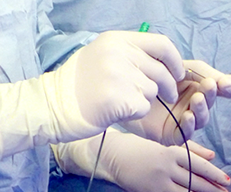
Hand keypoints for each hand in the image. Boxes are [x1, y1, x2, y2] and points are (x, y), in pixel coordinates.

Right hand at [0, 31, 184, 158]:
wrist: (52, 106)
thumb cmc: (77, 84)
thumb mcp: (100, 55)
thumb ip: (128, 53)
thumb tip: (160, 60)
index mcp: (116, 40)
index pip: (161, 44)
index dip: (175, 60)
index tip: (178, 73)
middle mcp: (118, 54)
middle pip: (160, 71)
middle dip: (168, 86)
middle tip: (167, 96)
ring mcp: (119, 76)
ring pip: (152, 91)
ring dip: (145, 100)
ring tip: (123, 101)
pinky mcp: (119, 98)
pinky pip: (142, 107)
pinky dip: (134, 113)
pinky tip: (117, 111)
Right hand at [53, 129, 230, 191]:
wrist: (117, 157)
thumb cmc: (146, 149)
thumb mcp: (168, 145)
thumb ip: (192, 150)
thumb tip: (212, 155)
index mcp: (173, 152)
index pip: (199, 165)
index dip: (215, 174)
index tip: (227, 180)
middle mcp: (167, 168)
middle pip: (196, 182)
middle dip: (213, 190)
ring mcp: (159, 183)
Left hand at [119, 60, 230, 145]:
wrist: (121, 86)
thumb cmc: (151, 74)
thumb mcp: (180, 67)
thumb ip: (207, 72)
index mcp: (196, 86)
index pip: (218, 88)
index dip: (224, 87)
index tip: (223, 83)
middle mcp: (192, 105)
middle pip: (210, 104)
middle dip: (211, 96)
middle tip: (208, 86)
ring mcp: (182, 120)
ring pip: (200, 120)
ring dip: (202, 110)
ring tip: (197, 99)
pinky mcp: (170, 135)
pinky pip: (185, 134)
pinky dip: (189, 126)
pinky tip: (187, 115)